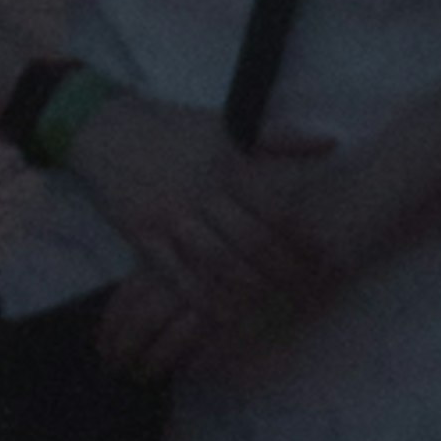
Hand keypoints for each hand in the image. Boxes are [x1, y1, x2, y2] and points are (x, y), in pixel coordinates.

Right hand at [69, 97, 331, 353]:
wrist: (109, 129)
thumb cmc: (175, 130)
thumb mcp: (226, 126)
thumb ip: (279, 139)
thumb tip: (331, 143)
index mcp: (227, 161)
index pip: (273, 206)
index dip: (301, 237)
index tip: (322, 257)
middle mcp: (202, 190)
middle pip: (250, 240)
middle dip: (281, 271)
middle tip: (304, 290)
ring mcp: (171, 215)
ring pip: (217, 261)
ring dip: (247, 289)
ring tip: (271, 305)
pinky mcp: (144, 235)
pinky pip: (177, 276)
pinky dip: (203, 299)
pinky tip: (224, 314)